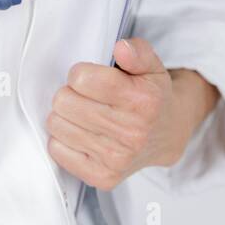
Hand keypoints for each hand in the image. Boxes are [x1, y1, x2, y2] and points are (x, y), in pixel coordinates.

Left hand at [45, 37, 219, 190]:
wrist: (167, 135)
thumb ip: (137, 51)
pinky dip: (64, 139)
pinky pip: (57, 151)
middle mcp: (131, 132)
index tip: (91, 78)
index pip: (82, 78)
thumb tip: (121, 48)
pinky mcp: (103, 177)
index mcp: (142, 100)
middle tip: (85, 97)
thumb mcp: (151, 66)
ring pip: (57, 125)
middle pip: (64, 101)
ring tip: (83, 114)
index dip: (81, 73)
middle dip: (70, 93)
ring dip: (65, 116)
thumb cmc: (152, 97)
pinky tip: (82, 133)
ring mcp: (116, 158)